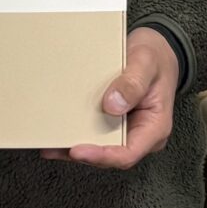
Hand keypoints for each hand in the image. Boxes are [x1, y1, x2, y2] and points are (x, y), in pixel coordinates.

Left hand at [52, 28, 179, 169]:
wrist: (157, 51)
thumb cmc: (156, 58)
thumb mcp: (146, 63)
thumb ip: (133, 83)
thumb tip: (112, 105)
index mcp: (155, 127)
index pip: (128, 153)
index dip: (102, 156)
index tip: (78, 150)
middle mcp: (140, 134)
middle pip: (110, 154)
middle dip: (83, 154)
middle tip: (55, 146)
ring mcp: (126, 129)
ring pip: (100, 147)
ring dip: (74, 147)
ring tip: (49, 143)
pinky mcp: (113, 122)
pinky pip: (95, 133)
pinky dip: (76, 133)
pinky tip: (57, 131)